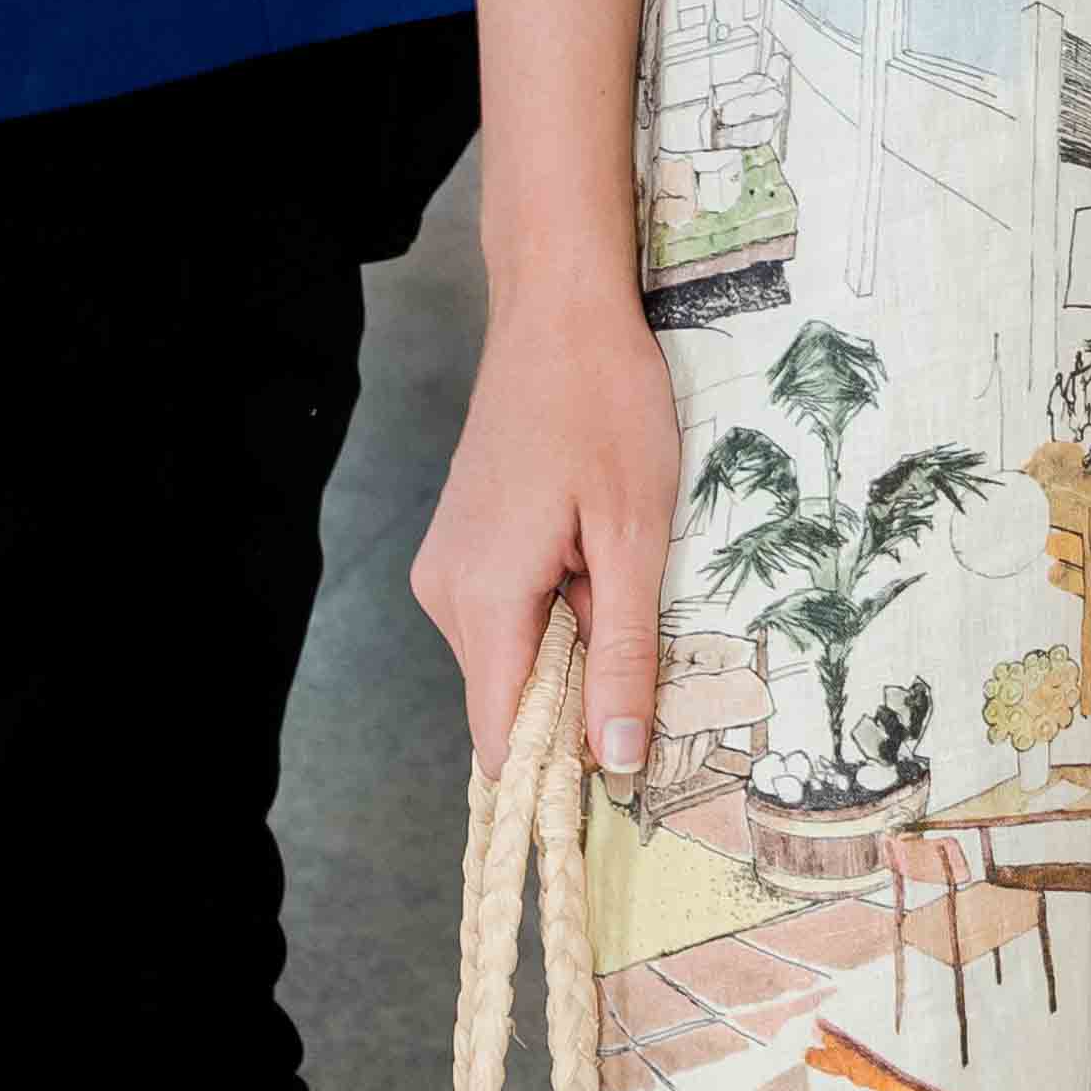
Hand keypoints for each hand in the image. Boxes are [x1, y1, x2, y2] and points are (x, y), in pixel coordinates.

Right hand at [413, 269, 683, 780]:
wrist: (560, 309)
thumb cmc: (605, 405)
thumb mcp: (634, 533)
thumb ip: (624, 652)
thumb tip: (617, 760)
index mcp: (481, 600)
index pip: (500, 739)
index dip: (559, 771)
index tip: (623, 781)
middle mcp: (445, 593)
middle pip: (512, 696)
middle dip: (582, 685)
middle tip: (645, 621)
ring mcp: (448, 566)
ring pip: (516, 653)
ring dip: (576, 635)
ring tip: (617, 560)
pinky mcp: (463, 545)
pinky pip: (510, 612)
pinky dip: (558, 602)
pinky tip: (593, 544)